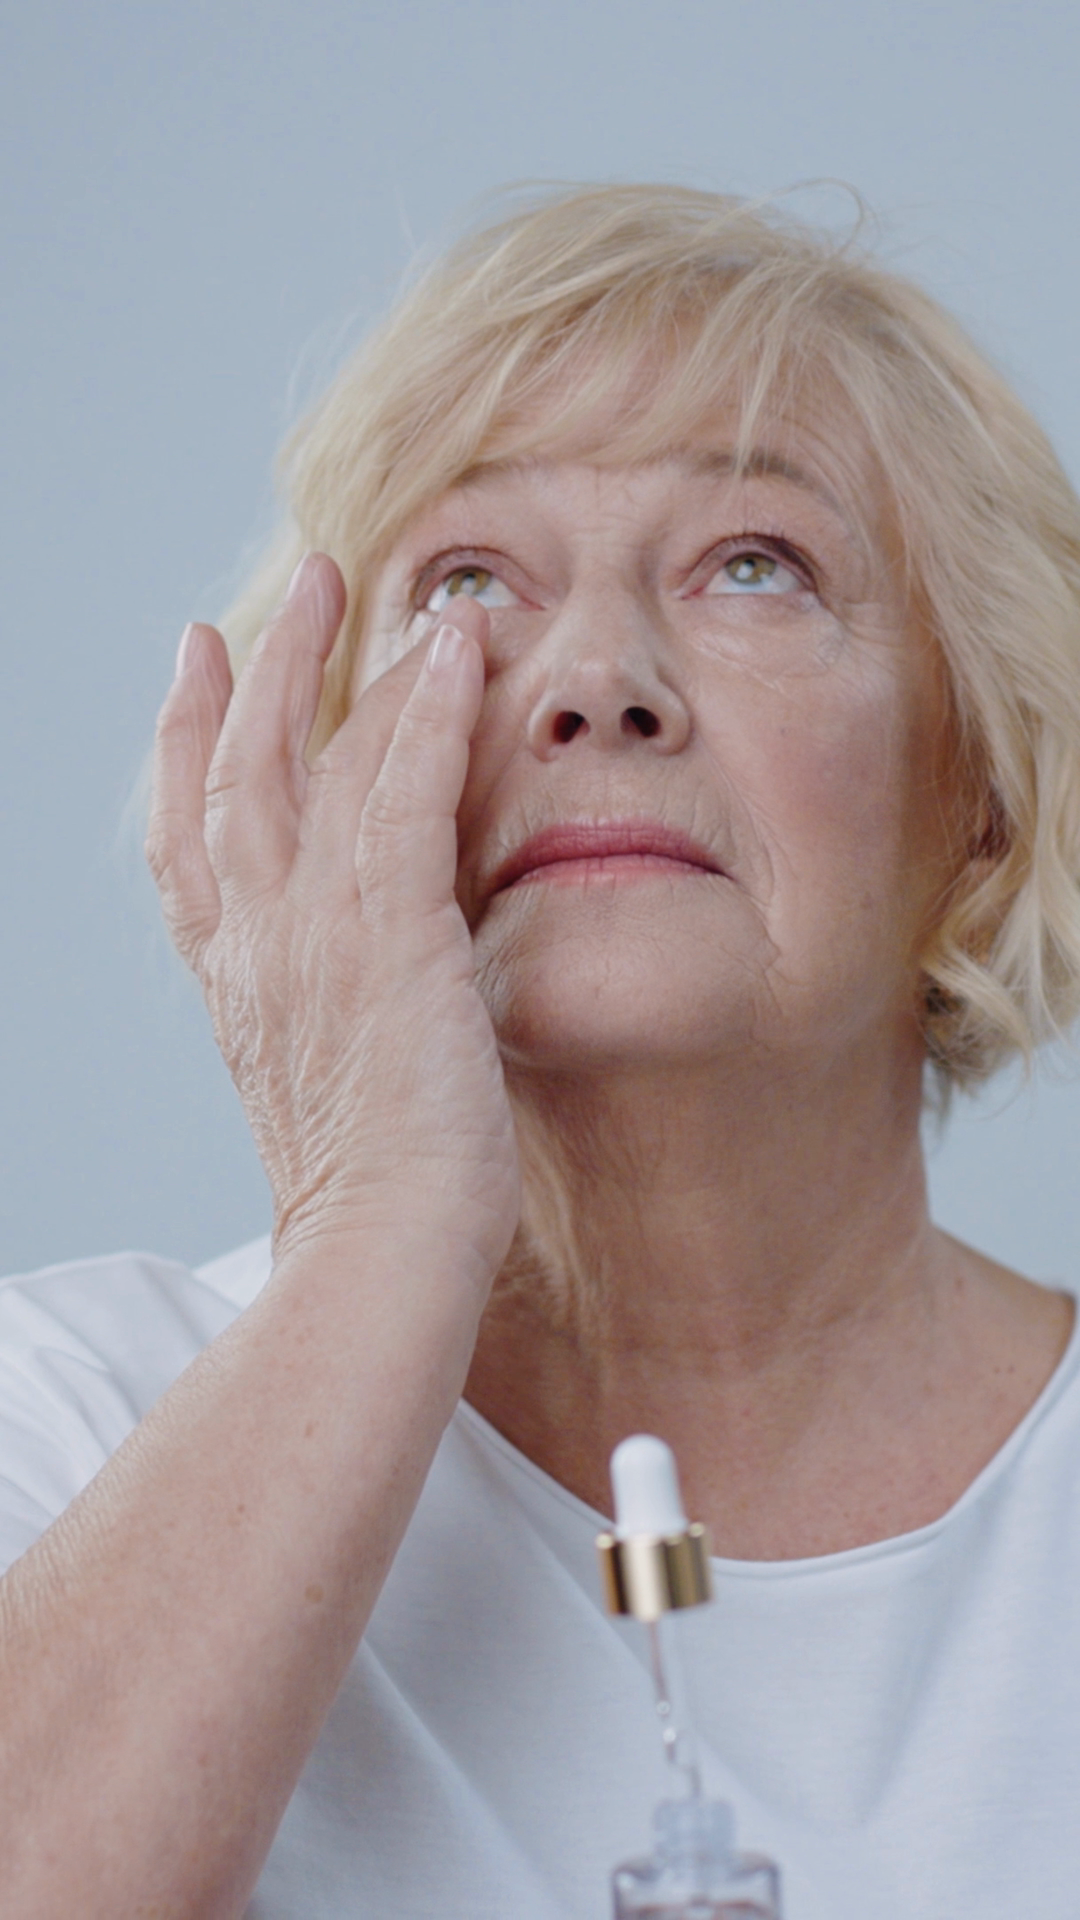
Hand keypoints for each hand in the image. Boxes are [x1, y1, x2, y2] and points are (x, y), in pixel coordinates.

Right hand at [146, 554, 520, 1288]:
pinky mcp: (392, 941)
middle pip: (236, 772)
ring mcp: (316, 938)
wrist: (383, 1260)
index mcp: (239, 984)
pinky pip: (404, 798)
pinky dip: (425, 715)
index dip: (183, 743)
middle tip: (295, 585)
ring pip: (314, 765)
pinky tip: (452, 651)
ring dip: (342, 663)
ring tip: (367, 587)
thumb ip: (331, 1020)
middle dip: (260, 671)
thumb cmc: (375, 1204)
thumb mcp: (326, 1094)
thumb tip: (367, 995)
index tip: (196, 668)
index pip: (191, 841)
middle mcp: (259, 946)